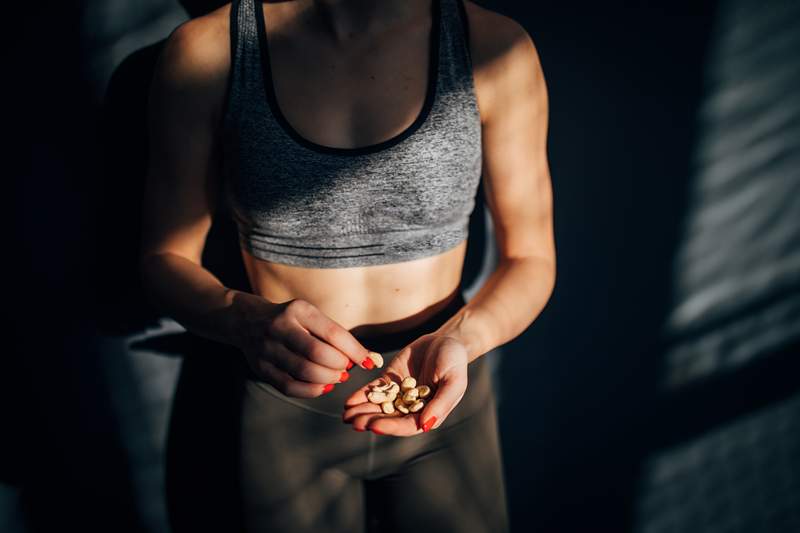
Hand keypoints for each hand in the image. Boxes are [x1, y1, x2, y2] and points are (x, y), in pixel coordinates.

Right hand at [234, 295, 375, 397]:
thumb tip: (363, 358)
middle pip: (318, 354)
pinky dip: (311, 391)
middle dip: (339, 366)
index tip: (369, 362)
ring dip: (328, 380)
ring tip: (336, 378)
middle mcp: (281, 327)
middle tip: (346, 370)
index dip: (355, 350)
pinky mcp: (261, 368)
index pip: (333, 333)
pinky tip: (322, 387)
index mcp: (299, 310)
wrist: (247, 321)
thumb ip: (333, 335)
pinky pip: (289, 386)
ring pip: (304, 372)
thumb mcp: (309, 316)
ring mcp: (268, 349)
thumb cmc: (291, 320)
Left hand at [342, 333, 468, 435]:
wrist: (447, 340)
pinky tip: (349, 401)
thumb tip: (425, 425)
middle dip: (371, 420)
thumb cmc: (455, 362)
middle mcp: (412, 408)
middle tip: (353, 422)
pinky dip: (361, 396)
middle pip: (389, 418)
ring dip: (362, 412)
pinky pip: (375, 390)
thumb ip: (441, 403)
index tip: (374, 426)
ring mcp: (400, 394)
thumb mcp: (454, 382)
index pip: (408, 425)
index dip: (391, 426)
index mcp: (429, 413)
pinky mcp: (391, 381)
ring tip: (346, 415)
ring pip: (379, 406)